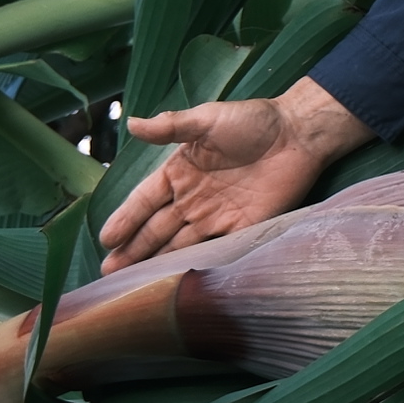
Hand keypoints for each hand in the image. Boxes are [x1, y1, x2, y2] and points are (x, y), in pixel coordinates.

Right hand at [98, 77, 372, 265]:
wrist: (297, 134)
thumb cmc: (250, 121)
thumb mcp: (206, 119)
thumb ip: (171, 126)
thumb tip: (133, 123)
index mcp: (179, 172)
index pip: (144, 201)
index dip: (126, 219)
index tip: (106, 239)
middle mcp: (192, 199)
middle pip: (156, 229)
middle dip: (133, 250)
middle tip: (109, 273)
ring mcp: (216, 216)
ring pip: (179, 245)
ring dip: (156, 262)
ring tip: (131, 283)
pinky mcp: (242, 229)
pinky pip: (214, 251)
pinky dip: (195, 265)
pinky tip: (177, 281)